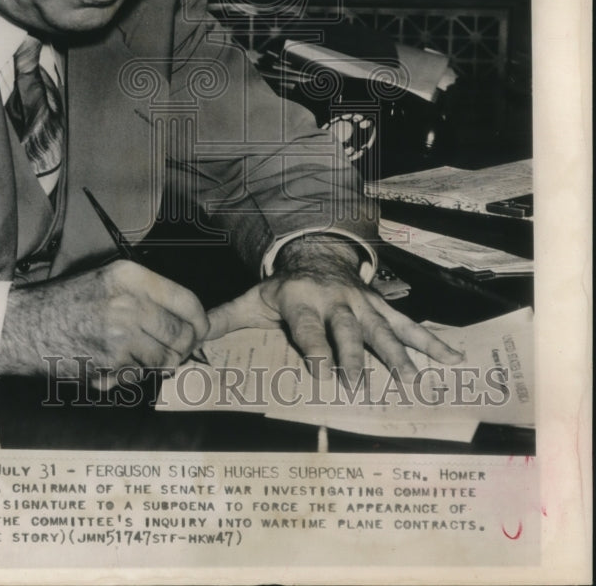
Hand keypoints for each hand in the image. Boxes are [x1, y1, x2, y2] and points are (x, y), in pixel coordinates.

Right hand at [0, 260, 208, 384]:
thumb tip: (191, 317)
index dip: (201, 320)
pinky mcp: (109, 363)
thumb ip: (147, 292)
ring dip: (158, 363)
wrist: (25, 325)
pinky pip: (139, 375)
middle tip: (173, 350)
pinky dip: (133, 374)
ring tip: (138, 355)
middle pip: (182, 335)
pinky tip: (114, 362)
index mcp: (131, 276)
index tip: (202, 330)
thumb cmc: (69, 302)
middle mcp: (129, 302)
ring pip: (164, 360)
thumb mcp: (108, 279)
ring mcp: (120, 335)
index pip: (187, 301)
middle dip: (182, 347)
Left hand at [207, 238, 462, 381]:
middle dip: (354, 358)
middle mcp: (335, 303)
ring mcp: (363, 306)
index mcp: (301, 302)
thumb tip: (190, 339)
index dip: (313, 350)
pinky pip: (408, 326)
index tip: (320, 375)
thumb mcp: (251, 300)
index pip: (306, 330)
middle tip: (360, 386)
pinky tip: (452, 358)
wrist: (315, 256)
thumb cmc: (282, 289)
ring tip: (412, 382)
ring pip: (383, 331)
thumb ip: (222, 320)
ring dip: (399, 356)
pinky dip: (430, 342)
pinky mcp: (382, 309)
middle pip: (347, 332)